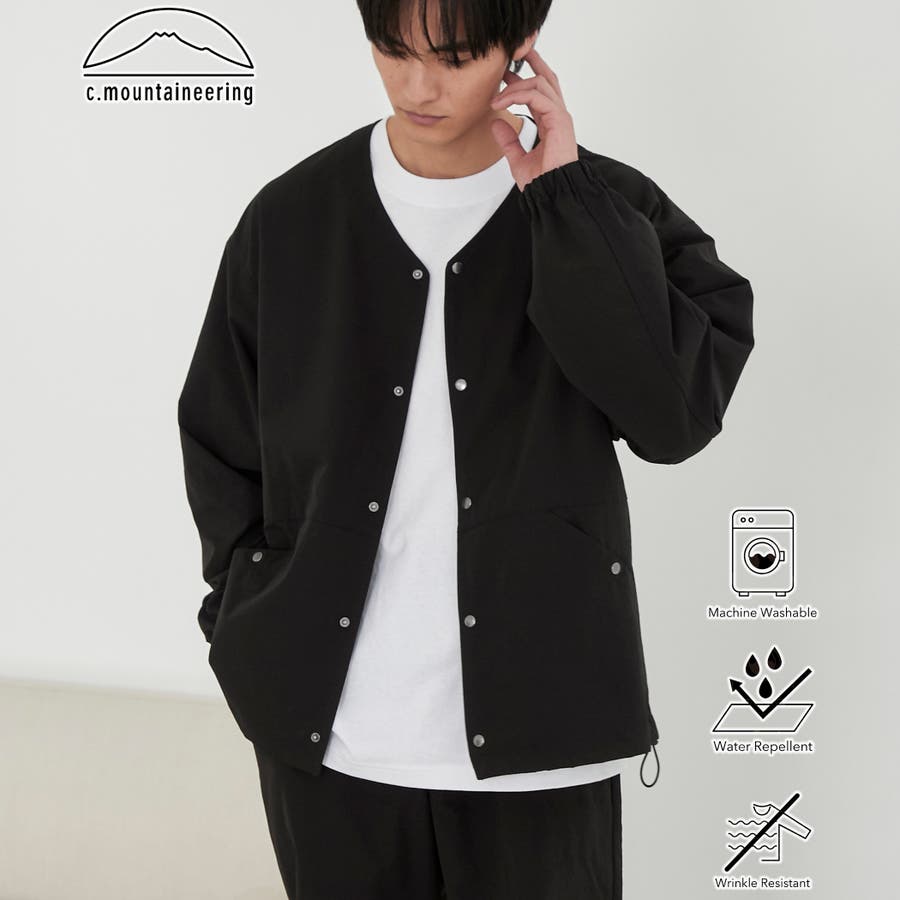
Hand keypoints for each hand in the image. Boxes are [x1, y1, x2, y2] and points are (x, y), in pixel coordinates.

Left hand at [489, 46, 578, 191]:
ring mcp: (560, 116)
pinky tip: (501, 103)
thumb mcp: (518, 159)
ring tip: (495, 98)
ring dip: (514, 86)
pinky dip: (518, 95)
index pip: (539, 92)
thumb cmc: (541, 181)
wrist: (551, 193)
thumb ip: (508, 141)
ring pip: (539, 84)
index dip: (522, 80)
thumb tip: (495, 124)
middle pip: (546, 78)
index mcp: (550, 122)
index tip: (504, 75)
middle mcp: (557, 115)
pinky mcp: (559, 119)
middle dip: (530, 63)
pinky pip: (538, 96)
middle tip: (510, 57)